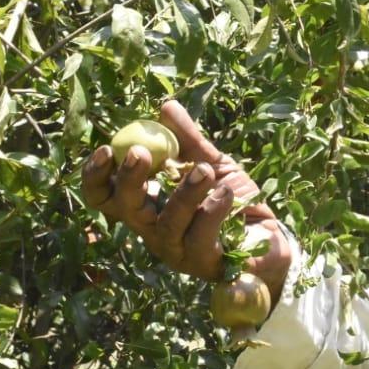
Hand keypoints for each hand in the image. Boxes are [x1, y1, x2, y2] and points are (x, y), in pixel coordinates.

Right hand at [79, 100, 291, 300]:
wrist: (272, 234)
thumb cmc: (232, 199)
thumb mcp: (210, 163)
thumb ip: (187, 139)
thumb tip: (166, 106)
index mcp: (146, 204)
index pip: (105, 196)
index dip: (96, 176)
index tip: (106, 148)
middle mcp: (152, 230)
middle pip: (124, 210)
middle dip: (129, 180)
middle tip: (141, 152)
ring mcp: (176, 250)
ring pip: (166, 223)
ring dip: (185, 193)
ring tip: (206, 171)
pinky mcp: (204, 262)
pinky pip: (200, 237)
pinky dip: (212, 211)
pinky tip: (227, 193)